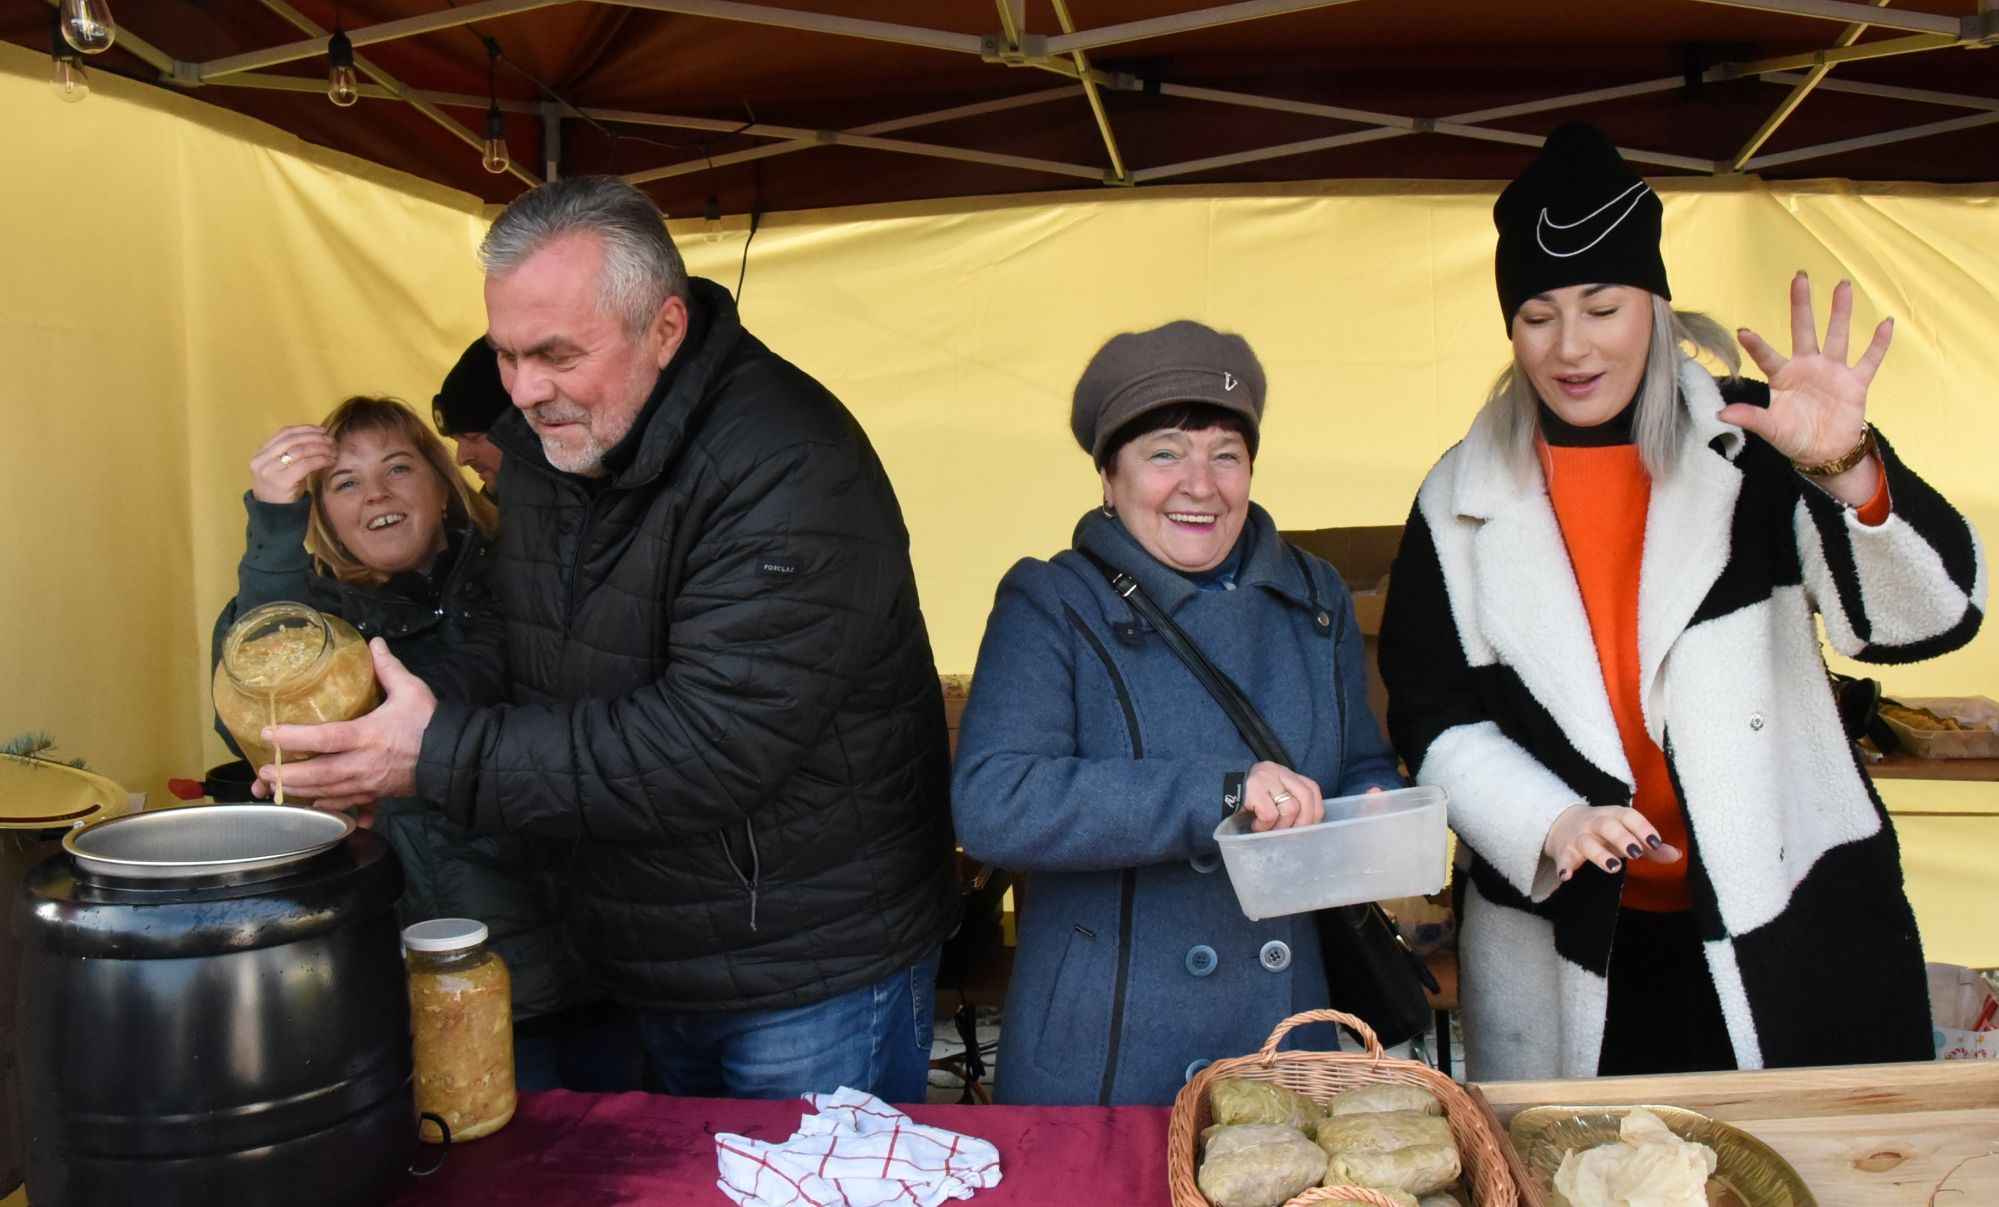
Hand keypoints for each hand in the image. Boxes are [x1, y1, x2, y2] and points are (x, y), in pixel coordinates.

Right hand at [250, 425, 338, 503]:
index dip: (305, 429)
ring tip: (333, 451)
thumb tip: (319, 436)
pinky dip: (321, 460)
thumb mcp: (281, 468)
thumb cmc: (281, 490)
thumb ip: (291, 452)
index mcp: (260, 454)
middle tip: (331, 440)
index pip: (284, 433)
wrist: (274, 515)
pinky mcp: (282, 481)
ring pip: (300, 450)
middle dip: (315, 437)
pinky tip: (330, 461)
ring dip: (320, 448)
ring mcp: (270, 471)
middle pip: (293, 440)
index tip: (322, 430)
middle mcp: (262, 460)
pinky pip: (306, 465)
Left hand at [254, 639, 433, 811]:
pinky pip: (344, 803)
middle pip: (317, 773)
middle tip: (263, 770)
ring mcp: (368, 783)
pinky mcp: (375, 793)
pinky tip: (310, 801)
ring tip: (274, 786)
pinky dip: (324, 804)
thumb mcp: (411, 690)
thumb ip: (387, 668)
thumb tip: (374, 643)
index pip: (324, 738)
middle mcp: (363, 763)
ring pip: (326, 791)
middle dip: (287, 774)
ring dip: (298, 790)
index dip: (293, 737)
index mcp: (368, 735)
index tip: (268, 733)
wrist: (454, 757)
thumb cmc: (430, 722)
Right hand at [1242, 761, 1324, 831]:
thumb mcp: (1268, 795)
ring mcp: (1265, 779)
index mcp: (1284, 773)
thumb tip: (1306, 828)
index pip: (1311, 788)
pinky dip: (1264, 826)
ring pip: (1291, 808)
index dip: (1315, 810)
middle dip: (1304, 822)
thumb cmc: (1243, 800)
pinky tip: (1254, 826)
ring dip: (1281, 826)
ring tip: (1267, 830)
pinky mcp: (1253, 790)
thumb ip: (1285, 801)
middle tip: (1292, 836)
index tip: (1309, 827)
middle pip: (1306, 797)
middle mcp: (1277, 771)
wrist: (1210, 790)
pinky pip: (1270, 814)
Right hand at [1543, 804, 1681, 881]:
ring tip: (1613, 867)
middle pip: (1607, 826)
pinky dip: (1564, 866)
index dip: (1642, 827)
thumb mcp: (1626, 833)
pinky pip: (1563, 858)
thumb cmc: (1604, 833)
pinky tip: (1567, 876)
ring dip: (1599, 854)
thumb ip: (1650, 847)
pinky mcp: (1564, 851)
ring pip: (1587, 842)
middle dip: (1622, 838)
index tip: (1655, 843)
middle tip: (1635, 854)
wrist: (1562, 823)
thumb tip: (1677, 855)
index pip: (1628, 816)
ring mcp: (1578, 836)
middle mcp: (1595, 823)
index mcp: (1614, 816)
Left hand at [1724, 272, 1891, 467]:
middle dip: (1801, 305)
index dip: (1756, 346)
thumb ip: (1751, 418)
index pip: (1768, 357)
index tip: (1742, 331)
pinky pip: (1870, 360)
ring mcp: (1833, 371)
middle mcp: (1808, 367)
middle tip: (1800, 277)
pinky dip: (1879, 344)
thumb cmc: (1795, 438)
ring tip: (1842, 286)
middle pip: (1804, 330)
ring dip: (1840, 312)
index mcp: (1784, 377)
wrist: (1826, 453)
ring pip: (1837, 336)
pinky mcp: (1856, 382)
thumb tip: (1720, 415)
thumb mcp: (1771, 429)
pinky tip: (1886, 323)